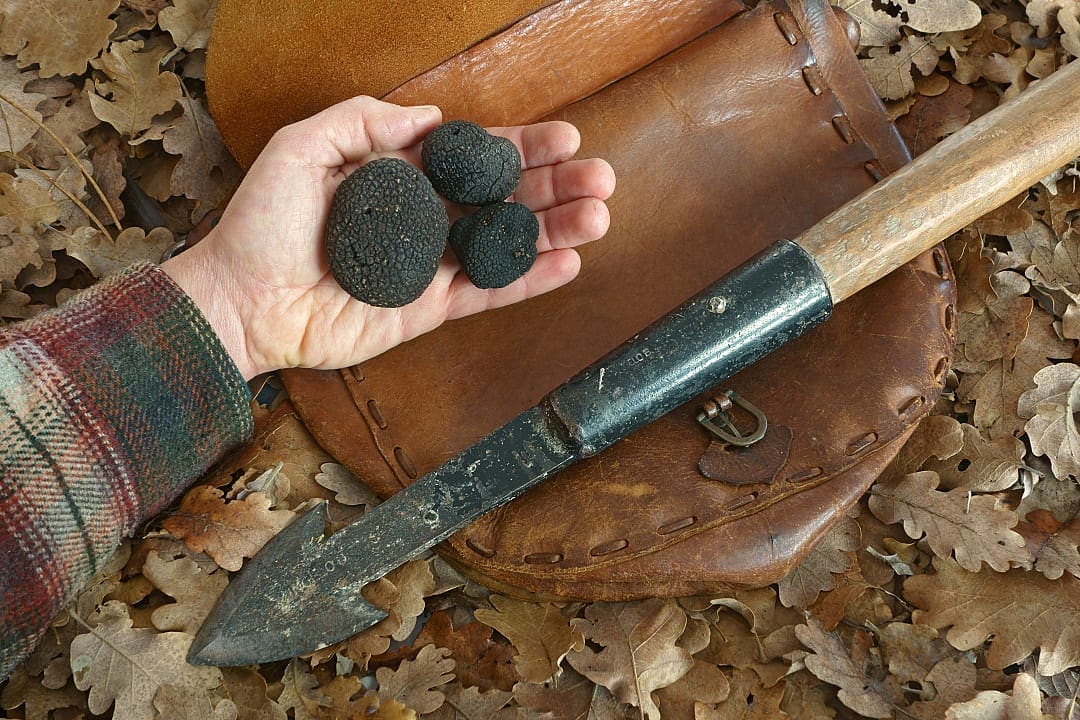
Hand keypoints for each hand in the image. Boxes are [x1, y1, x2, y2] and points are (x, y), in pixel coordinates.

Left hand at [163, 96, 615, 379]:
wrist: (241, 300)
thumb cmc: (261, 224)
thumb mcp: (301, 148)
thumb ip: (363, 122)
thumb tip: (433, 119)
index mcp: (400, 178)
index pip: (473, 159)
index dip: (521, 148)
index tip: (564, 136)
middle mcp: (423, 220)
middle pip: (503, 200)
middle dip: (554, 187)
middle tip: (600, 177)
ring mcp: (429, 267)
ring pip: (505, 244)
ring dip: (554, 230)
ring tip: (599, 215)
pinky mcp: (428, 310)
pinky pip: (487, 292)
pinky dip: (527, 280)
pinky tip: (567, 262)